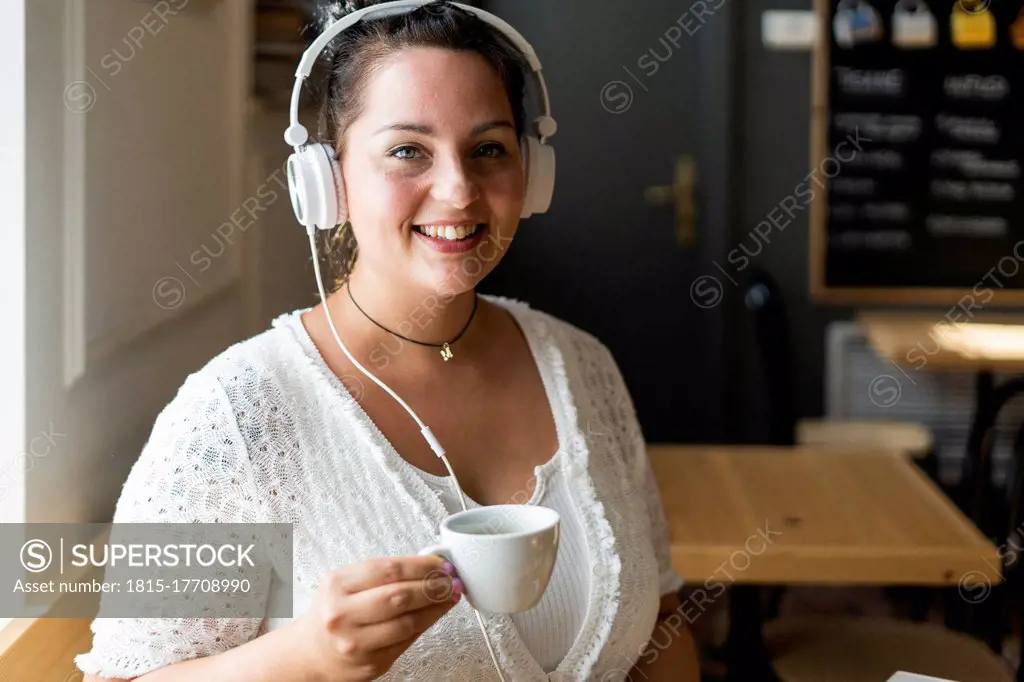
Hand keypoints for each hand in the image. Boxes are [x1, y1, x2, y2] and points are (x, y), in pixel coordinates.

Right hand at [296, 555, 463, 681]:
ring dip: (436, 608)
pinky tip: (435, 614)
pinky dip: (425, 625)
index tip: (441, 563)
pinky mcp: (371, 664)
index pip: (389, 569)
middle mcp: (343, 614)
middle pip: (400, 596)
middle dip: (433, 586)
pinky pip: (407, 641)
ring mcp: (357, 643)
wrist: (311, 653)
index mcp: (338, 585)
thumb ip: (382, 573)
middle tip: (451, 580)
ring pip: (408, 622)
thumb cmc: (335, 611)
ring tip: (449, 596)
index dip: (421, 565)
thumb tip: (429, 565)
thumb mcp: (346, 582)